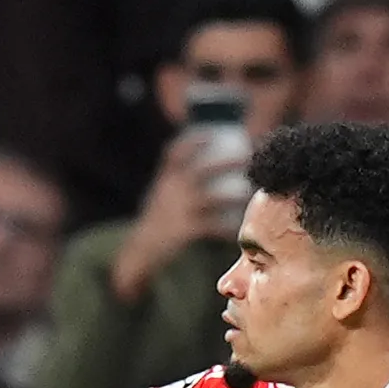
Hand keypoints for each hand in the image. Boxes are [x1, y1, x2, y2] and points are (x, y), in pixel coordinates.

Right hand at [112, 136, 233, 303]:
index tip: (212, 134)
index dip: (194, 141)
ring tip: (249, 194)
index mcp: (165, 181)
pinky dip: (227, 229)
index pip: (176, 153)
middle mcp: (172, 192)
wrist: (139, 253)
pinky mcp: (185, 232)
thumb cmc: (157, 223)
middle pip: (201, 170)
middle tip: (247, 158)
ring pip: (211, 199)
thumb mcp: (162, 196)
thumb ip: (178, 184)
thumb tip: (202, 172)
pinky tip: (239, 230)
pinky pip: (212, 228)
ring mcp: (179, 212)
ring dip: (234, 196)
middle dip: (226, 163)